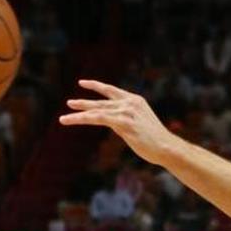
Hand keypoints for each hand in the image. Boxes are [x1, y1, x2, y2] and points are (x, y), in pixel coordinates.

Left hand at [60, 80, 178, 164]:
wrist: (166, 147)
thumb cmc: (155, 140)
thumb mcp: (140, 124)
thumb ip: (124, 119)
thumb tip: (112, 122)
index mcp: (135, 101)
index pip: (112, 90)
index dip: (97, 86)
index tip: (83, 83)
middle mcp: (130, 103)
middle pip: (102, 101)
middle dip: (84, 102)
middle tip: (69, 103)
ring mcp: (126, 112)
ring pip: (96, 110)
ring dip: (78, 114)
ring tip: (64, 117)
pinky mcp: (123, 122)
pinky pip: (97, 118)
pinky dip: (82, 119)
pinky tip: (70, 120)